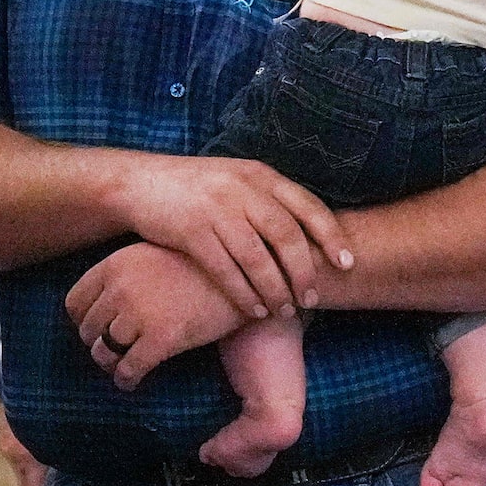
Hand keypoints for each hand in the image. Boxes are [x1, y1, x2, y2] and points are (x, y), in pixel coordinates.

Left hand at [68, 242, 247, 388]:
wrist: (242, 272)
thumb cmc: (201, 263)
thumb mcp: (154, 254)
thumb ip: (126, 272)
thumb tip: (106, 299)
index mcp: (115, 265)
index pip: (75, 302)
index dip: (83, 321)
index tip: (96, 329)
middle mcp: (120, 289)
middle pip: (88, 330)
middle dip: (97, 344)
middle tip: (111, 351)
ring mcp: (140, 315)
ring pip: (105, 352)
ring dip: (110, 365)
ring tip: (121, 368)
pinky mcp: (161, 339)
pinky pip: (129, 369)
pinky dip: (126, 380)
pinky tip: (132, 383)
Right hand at [116, 154, 352, 321]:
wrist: (139, 183)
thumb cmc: (196, 188)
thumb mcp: (237, 179)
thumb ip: (269, 198)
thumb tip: (312, 230)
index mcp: (259, 175)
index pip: (306, 206)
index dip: (330, 236)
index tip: (347, 263)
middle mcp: (242, 189)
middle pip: (286, 235)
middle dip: (303, 271)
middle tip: (311, 298)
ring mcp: (216, 210)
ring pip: (257, 258)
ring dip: (275, 289)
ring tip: (284, 311)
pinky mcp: (191, 232)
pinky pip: (225, 270)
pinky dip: (244, 294)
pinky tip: (254, 310)